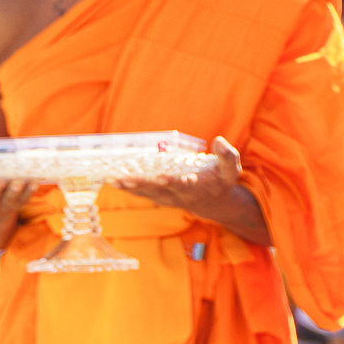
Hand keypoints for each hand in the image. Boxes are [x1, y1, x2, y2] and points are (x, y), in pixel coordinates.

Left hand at [110, 136, 254, 233]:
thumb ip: (228, 156)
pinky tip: (113, 180)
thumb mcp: (231, 170)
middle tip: (125, 179)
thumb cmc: (221, 181)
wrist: (213, 203)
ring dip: (129, 187)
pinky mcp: (158, 197)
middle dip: (141, 185)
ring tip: (112, 179)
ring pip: (146, 193)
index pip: (183, 186)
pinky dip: (127, 188)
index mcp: (196, 188)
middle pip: (158, 191)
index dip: (172, 182)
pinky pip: (141, 193)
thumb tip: (218, 140)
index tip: (162, 178)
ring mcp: (167, 198)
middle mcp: (179, 196)